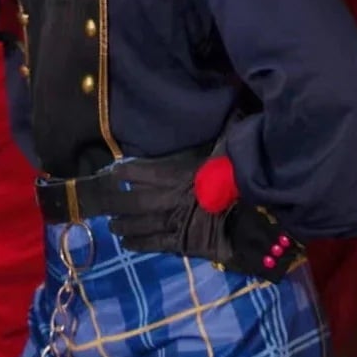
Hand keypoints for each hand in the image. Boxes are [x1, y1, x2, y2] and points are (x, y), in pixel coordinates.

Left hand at [106, 157, 304, 279]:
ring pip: (139, 224)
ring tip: (113, 225)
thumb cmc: (241, 180)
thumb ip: (217, 141)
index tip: (114, 172)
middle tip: (101, 203)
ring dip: (123, 224)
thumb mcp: (225, 152)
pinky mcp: (180, 243)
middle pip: (134, 200)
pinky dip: (138, 244)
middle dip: (115, 202)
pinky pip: (153, 244)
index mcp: (179, 173)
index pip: (143, 171)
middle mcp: (168, 197)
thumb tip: (224, 112)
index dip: (127, 173)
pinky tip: (126, 243)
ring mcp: (172, 222)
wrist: (255, 217)